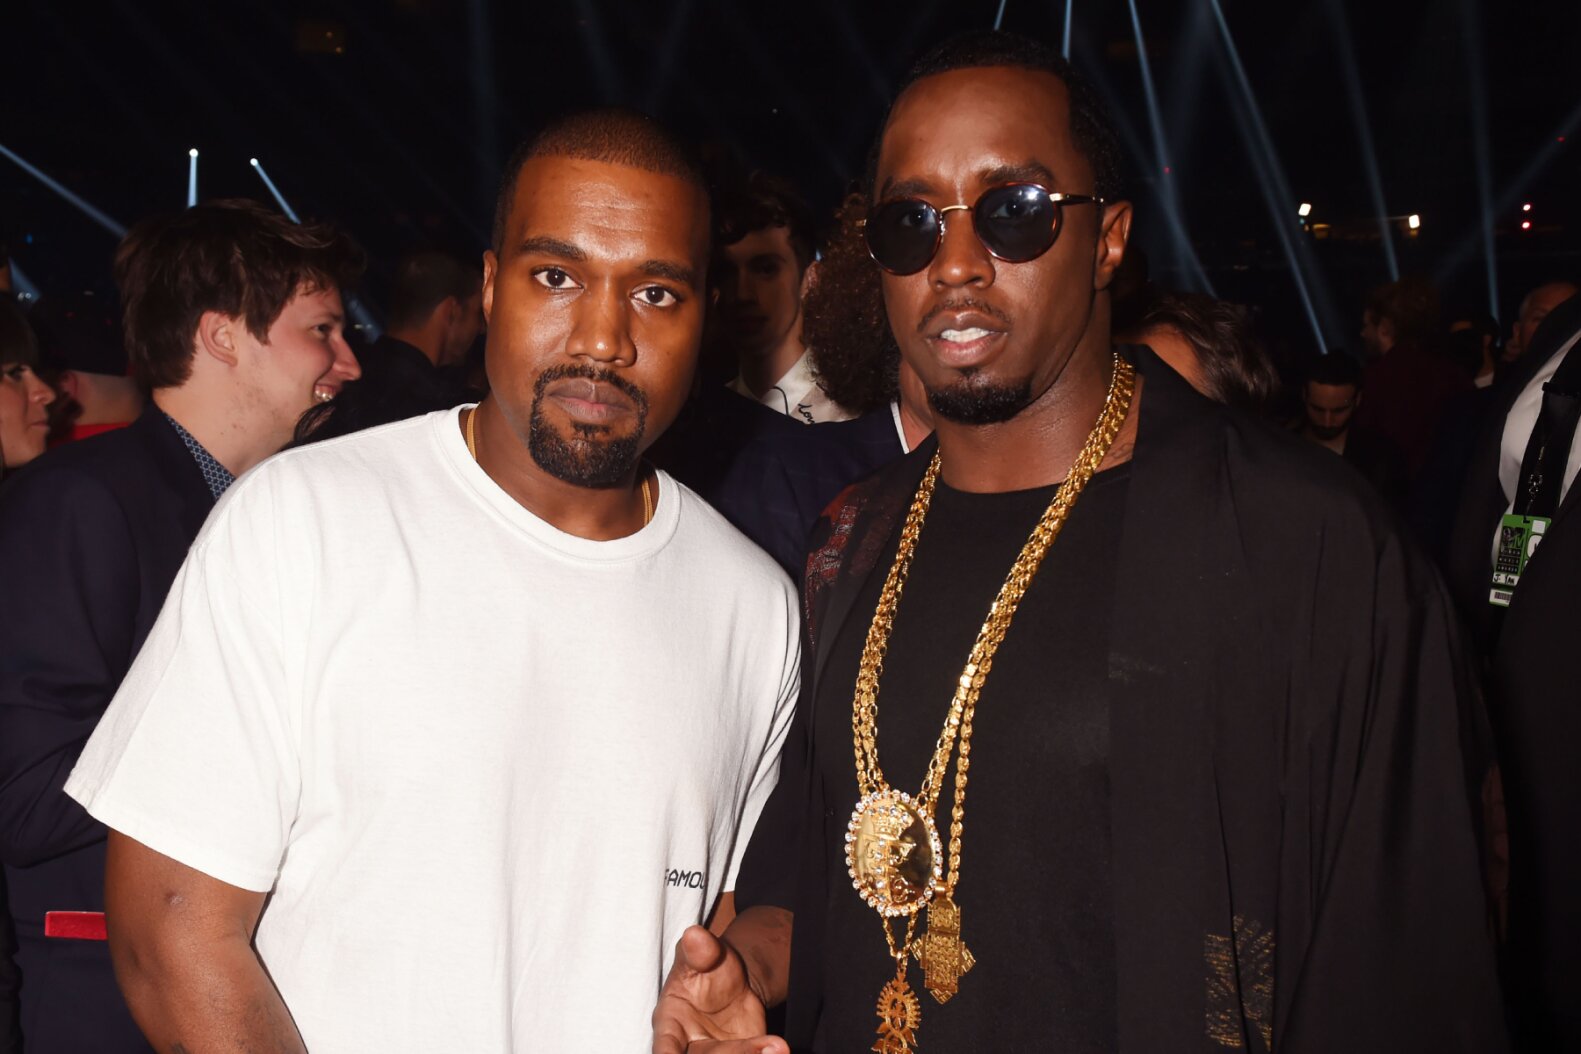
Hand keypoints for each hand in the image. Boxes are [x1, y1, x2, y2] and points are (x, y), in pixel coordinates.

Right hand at [652, 926, 789, 1053]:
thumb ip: (698, 949)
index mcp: (670, 1023)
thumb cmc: (704, 967)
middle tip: (758, 1048)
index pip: (665, 1048)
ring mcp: (719, 1052)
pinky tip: (779, 1049)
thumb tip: (694, 935)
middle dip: (733, 1052)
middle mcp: (691, 1045)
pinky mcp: (743, 1053)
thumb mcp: (701, 952)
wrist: (734, 980)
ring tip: (777, 1047)